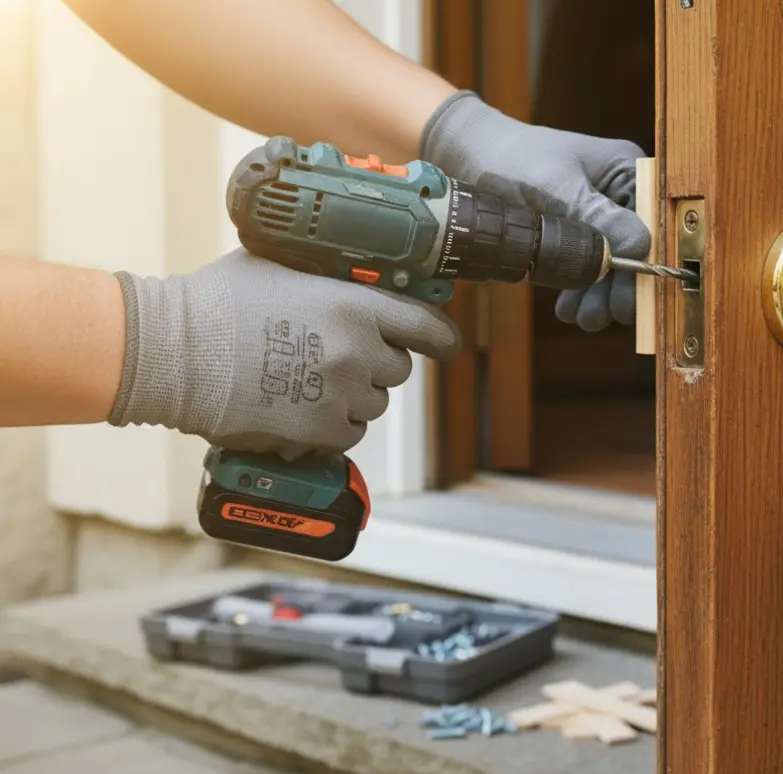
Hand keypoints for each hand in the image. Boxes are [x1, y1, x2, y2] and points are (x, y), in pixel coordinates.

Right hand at [109, 248, 459, 459]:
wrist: (175, 352)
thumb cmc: (217, 302)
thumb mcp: (277, 266)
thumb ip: (320, 273)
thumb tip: (338, 269)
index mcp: (356, 306)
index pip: (427, 326)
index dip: (439, 337)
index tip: (443, 343)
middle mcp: (359, 352)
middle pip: (398, 369)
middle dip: (375, 364)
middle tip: (340, 357)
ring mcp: (342, 394)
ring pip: (373, 404)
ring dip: (352, 396)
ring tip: (310, 382)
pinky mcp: (320, 430)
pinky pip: (349, 433)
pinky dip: (333, 426)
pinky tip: (302, 409)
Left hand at [421, 92, 649, 331]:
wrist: (466, 158)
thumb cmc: (512, 160)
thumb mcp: (556, 190)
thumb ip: (598, 219)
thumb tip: (642, 247)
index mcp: (627, 172)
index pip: (654, 223)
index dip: (647, 263)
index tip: (631, 299)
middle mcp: (619, 195)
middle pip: (635, 251)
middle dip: (618, 288)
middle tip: (597, 317)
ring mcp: (597, 218)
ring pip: (611, 266)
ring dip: (597, 295)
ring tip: (577, 317)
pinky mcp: (575, 235)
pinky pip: (586, 268)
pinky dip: (579, 290)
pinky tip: (567, 308)